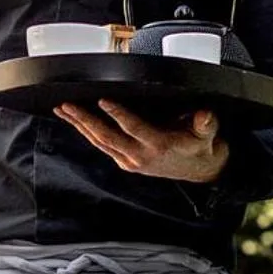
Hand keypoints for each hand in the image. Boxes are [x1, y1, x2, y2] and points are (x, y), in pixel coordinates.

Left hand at [56, 100, 228, 182]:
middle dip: (85, 120)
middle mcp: (140, 155)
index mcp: (158, 145)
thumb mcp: (208, 135)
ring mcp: (130, 160)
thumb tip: (204, 115)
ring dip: (79, 126)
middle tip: (68, 105)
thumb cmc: (201, 149)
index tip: (103, 101)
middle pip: (107, 136)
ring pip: (100, 142)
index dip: (118, 115)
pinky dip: (87, 133)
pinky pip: (102, 146)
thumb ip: (205, 124)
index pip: (133, 128)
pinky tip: (76, 122)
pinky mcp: (126, 162)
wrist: (201, 172)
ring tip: (63, 110)